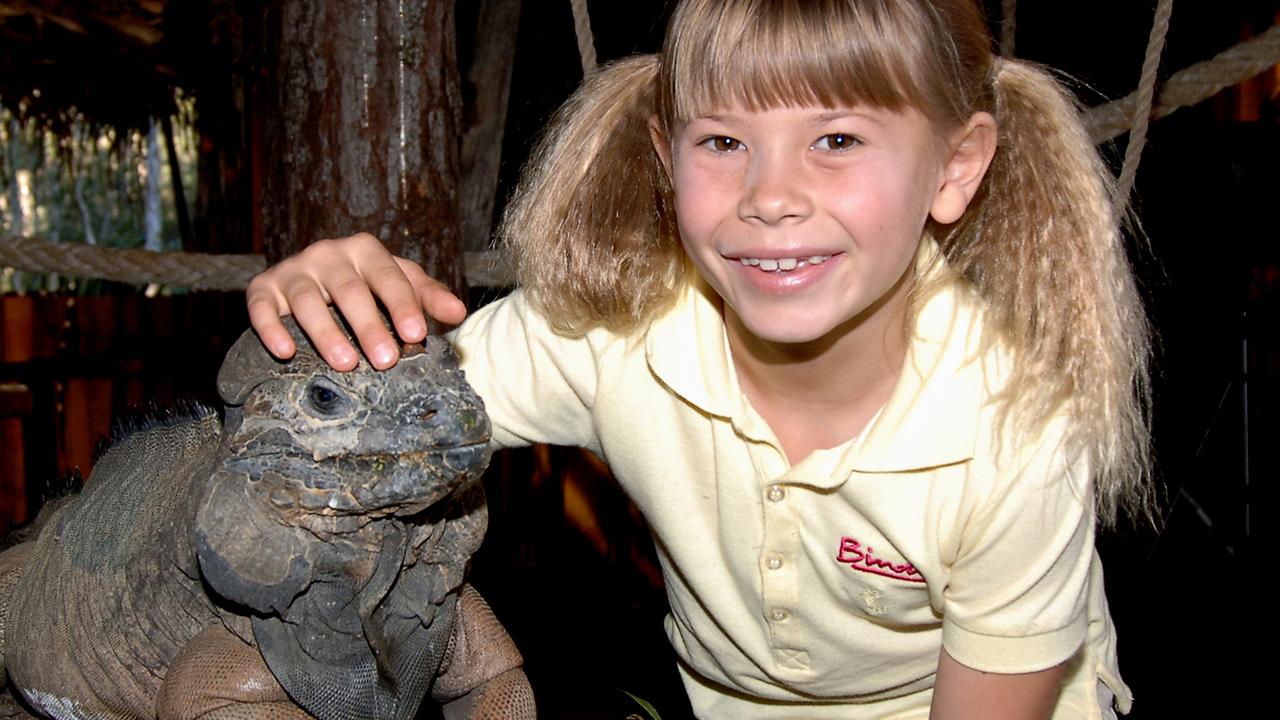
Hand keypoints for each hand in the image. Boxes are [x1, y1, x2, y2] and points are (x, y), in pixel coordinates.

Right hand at [245, 232, 467, 370]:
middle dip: (369, 326)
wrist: (313, 277)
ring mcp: (294, 270)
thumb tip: (459, 312)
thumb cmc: (366, 285)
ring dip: (325, 332)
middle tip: (386, 360)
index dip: (403, 305)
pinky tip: (285, 352)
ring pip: (307, 300)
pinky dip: (271, 328)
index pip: (389, 277)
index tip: (416, 335)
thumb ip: (427, 297)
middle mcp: (328, 254)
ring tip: (345, 364)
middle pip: (349, 290)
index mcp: (365, 250)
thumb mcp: (400, 284)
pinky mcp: (264, 288)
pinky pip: (261, 306)